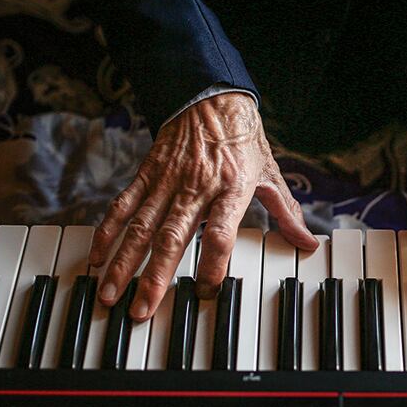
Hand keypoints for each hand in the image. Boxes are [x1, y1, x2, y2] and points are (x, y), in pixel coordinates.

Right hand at [89, 92, 317, 320]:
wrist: (211, 95)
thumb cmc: (243, 139)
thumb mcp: (270, 173)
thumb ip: (286, 212)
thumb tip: (308, 242)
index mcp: (232, 189)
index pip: (221, 233)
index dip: (213, 263)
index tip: (207, 291)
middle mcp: (196, 187)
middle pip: (172, 238)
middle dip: (155, 278)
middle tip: (142, 310)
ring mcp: (168, 181)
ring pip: (141, 227)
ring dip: (124, 264)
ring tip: (111, 294)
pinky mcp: (147, 174)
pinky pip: (124, 205)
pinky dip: (108, 232)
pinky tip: (98, 258)